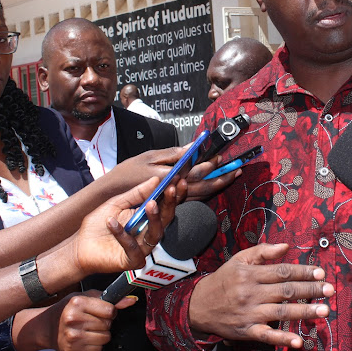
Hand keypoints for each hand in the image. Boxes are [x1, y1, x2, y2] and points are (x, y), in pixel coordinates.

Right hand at [12, 291, 135, 350]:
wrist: (46, 326)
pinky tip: (85, 338)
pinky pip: (97, 349)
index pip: (110, 310)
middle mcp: (74, 319)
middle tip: (92, 320)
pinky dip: (95, 345)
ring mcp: (73, 336)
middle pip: (108, 324)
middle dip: (104, 322)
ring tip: (89, 329)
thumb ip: (109, 298)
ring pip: (105, 338)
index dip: (110, 311)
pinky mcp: (73, 350)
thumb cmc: (67, 309)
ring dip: (101, 334)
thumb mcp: (85, 297)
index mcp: (78, 303)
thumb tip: (131, 300)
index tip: (103, 311)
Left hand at [71, 176, 181, 275]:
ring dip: (154, 217)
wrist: (79, 247)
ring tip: (150, 203)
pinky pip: (133, 248)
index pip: (164, 205)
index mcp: (145, 218)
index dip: (172, 193)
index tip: (178, 179)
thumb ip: (136, 193)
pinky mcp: (132, 261)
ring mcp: (141, 248)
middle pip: (166, 218)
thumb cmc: (97, 226)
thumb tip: (155, 180)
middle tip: (171, 188)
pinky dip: (123, 234)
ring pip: (156, 234)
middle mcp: (147, 232)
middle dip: (170, 202)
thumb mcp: (116, 203)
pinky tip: (111, 222)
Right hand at [109, 145, 237, 201]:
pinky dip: (206, 190)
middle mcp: (173, 191)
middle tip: (238, 169)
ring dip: (218, 184)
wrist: (113, 195)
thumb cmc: (129, 172)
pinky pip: (194, 198)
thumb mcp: (149, 156)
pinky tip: (215, 182)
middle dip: (222, 178)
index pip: (194, 173)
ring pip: (201, 194)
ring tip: (232, 174)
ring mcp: (173, 199)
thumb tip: (192, 148)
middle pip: (203, 187)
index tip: (221, 156)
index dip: (210, 165)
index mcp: (168, 177)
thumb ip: (172, 154)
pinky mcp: (172, 203)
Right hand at [188, 243, 333, 347]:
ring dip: (304, 312)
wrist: (199, 305)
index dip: (302, 272)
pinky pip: (267, 336)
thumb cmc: (224, 280)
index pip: (282, 272)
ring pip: (281, 312)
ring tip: (324, 310)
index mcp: (251, 274)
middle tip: (329, 290)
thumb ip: (262, 251)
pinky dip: (283, 339)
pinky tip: (299, 341)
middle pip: (286, 291)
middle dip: (310, 290)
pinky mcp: (247, 331)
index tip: (320, 273)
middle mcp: (252, 293)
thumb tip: (286, 246)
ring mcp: (250, 313)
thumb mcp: (239, 260)